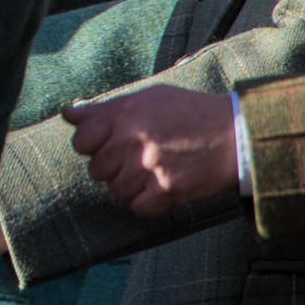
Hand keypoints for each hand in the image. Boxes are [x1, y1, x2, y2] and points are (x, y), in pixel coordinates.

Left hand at [61, 87, 237, 216]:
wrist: (236, 133)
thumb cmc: (190, 112)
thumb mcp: (148, 97)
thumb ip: (106, 108)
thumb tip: (68, 114)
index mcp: (125, 112)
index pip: (81, 140)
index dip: (91, 146)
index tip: (106, 145)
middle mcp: (133, 138)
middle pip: (96, 169)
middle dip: (112, 168)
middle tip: (135, 160)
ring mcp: (149, 165)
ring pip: (116, 190)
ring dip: (130, 186)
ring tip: (151, 172)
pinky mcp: (168, 189)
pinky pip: (138, 207)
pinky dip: (148, 202)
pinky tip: (161, 188)